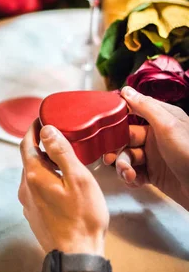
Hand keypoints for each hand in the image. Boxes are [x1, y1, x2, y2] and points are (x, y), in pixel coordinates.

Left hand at [19, 120, 108, 255]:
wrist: (77, 256)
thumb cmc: (83, 217)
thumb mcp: (78, 179)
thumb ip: (61, 152)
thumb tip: (47, 130)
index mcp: (34, 176)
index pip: (27, 143)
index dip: (34, 129)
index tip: (44, 119)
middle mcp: (25, 188)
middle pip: (29, 159)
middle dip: (41, 145)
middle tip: (59, 136)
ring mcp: (28, 204)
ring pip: (33, 175)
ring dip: (45, 164)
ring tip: (64, 159)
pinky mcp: (34, 215)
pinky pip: (37, 190)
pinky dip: (46, 179)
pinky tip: (62, 184)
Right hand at [103, 86, 188, 208]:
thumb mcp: (168, 125)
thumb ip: (145, 107)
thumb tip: (126, 90)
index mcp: (160, 119)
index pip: (132, 113)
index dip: (117, 120)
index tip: (104, 127)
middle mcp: (155, 136)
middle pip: (125, 138)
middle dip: (116, 149)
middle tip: (109, 158)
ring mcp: (154, 155)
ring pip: (127, 157)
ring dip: (123, 166)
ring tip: (128, 174)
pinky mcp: (153, 174)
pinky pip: (134, 173)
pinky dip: (130, 178)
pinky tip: (134, 181)